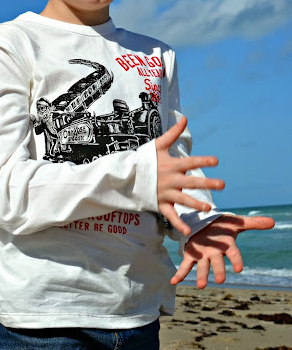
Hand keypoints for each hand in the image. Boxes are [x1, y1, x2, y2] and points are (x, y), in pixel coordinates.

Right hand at [155, 116, 223, 234]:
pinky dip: (178, 224)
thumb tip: (185, 118)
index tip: (216, 161)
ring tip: (208, 208)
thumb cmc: (144, 160)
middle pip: (191, 182)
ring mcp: (165, 193)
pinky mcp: (160, 204)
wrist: (127, 176)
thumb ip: (173, 134)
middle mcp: (170, 180)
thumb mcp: (158, 145)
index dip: (203, 161)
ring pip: (183, 200)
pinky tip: (188, 231)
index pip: (190, 162)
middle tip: (222, 184)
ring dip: (195, 204)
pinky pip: (170, 216)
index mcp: (172, 165)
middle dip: (207, 183)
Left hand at [170, 214, 274, 288]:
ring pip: (202, 267)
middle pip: (217, 263)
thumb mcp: (236, 222)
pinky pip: (185, 266)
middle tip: (219, 280)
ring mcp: (202, 256)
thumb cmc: (222, 225)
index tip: (239, 268)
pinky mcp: (190, 255)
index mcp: (226, 246)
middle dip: (218, 271)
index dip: (236, 261)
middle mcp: (215, 254)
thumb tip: (273, 222)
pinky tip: (174, 281)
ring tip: (201, 286)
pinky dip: (180, 274)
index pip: (233, 254)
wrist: (205, 223)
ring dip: (201, 276)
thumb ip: (253, 223)